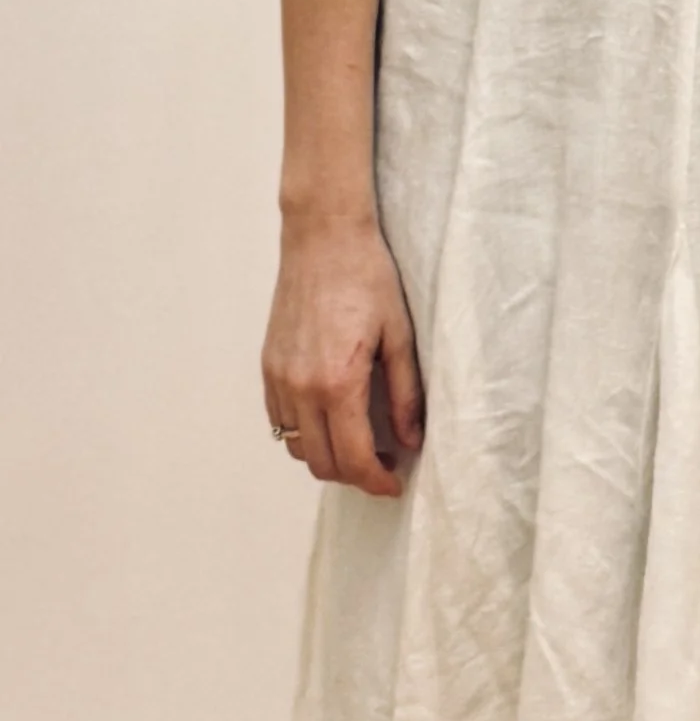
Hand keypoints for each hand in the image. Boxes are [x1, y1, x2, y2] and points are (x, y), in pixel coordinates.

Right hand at [263, 216, 423, 496]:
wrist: (323, 237)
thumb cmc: (368, 277)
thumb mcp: (399, 334)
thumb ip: (404, 392)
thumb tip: (411, 439)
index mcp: (337, 383)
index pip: (353, 458)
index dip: (375, 481)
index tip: (394, 484)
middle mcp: (301, 389)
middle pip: (322, 463)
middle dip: (354, 474)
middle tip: (383, 463)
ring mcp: (279, 380)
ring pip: (296, 447)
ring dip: (327, 455)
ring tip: (359, 440)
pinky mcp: (268, 368)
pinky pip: (280, 421)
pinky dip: (303, 432)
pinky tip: (330, 416)